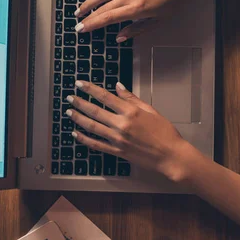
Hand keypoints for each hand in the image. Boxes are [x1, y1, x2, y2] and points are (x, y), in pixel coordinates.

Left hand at [66, 81, 198, 182]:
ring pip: (92, 127)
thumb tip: (118, 86)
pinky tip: (75, 134)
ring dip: (78, 118)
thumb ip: (131, 98)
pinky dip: (84, 139)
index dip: (90, 89)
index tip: (80, 84)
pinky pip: (96, 145)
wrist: (171, 155)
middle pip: (95, 111)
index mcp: (130, 112)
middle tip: (70, 97)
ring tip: (69, 112)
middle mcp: (122, 125)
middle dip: (80, 103)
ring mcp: (118, 139)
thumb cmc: (165, 132)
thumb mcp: (150, 110)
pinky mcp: (117, 152)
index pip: (105, 97)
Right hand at [75, 0, 188, 39]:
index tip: (82, 30)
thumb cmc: (173, 1)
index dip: (92, 24)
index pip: (107, 18)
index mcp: (136, 9)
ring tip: (78, 11)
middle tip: (77, 25)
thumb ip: (136, 30)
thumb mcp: (158, 22)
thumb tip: (120, 38)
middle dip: (87, 17)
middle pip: (101, 7)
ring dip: (87, 3)